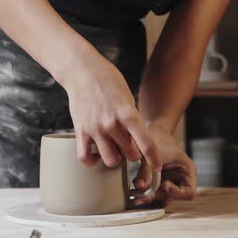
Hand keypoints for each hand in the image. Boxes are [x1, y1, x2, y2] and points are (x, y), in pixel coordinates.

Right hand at [61, 52, 161, 170]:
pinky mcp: (80, 131)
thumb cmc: (108, 82)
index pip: (146, 143)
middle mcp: (112, 123)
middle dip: (133, 153)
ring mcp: (95, 129)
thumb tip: (137, 141)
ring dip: (115, 158)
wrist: (82, 71)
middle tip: (129, 146)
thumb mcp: (128, 98)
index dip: (154, 158)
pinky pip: (85, 158)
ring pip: (111, 161)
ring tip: (114, 149)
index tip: (157, 166)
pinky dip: (91, 161)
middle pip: (130, 155)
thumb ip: (132, 120)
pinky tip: (96, 154)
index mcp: (128, 114)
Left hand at [132, 125, 196, 206]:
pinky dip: (143, 194)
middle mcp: (179, 180)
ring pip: (160, 199)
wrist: (152, 134)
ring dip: (148, 199)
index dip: (176, 193)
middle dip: (157, 198)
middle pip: (172, 198)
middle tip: (141, 198)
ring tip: (135, 198)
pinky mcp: (157, 185)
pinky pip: (152, 194)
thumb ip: (147, 170)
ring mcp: (168, 183)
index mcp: (187, 171)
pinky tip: (134, 193)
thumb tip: (139, 187)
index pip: (189, 192)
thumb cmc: (159, 139)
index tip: (163, 185)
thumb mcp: (154, 153)